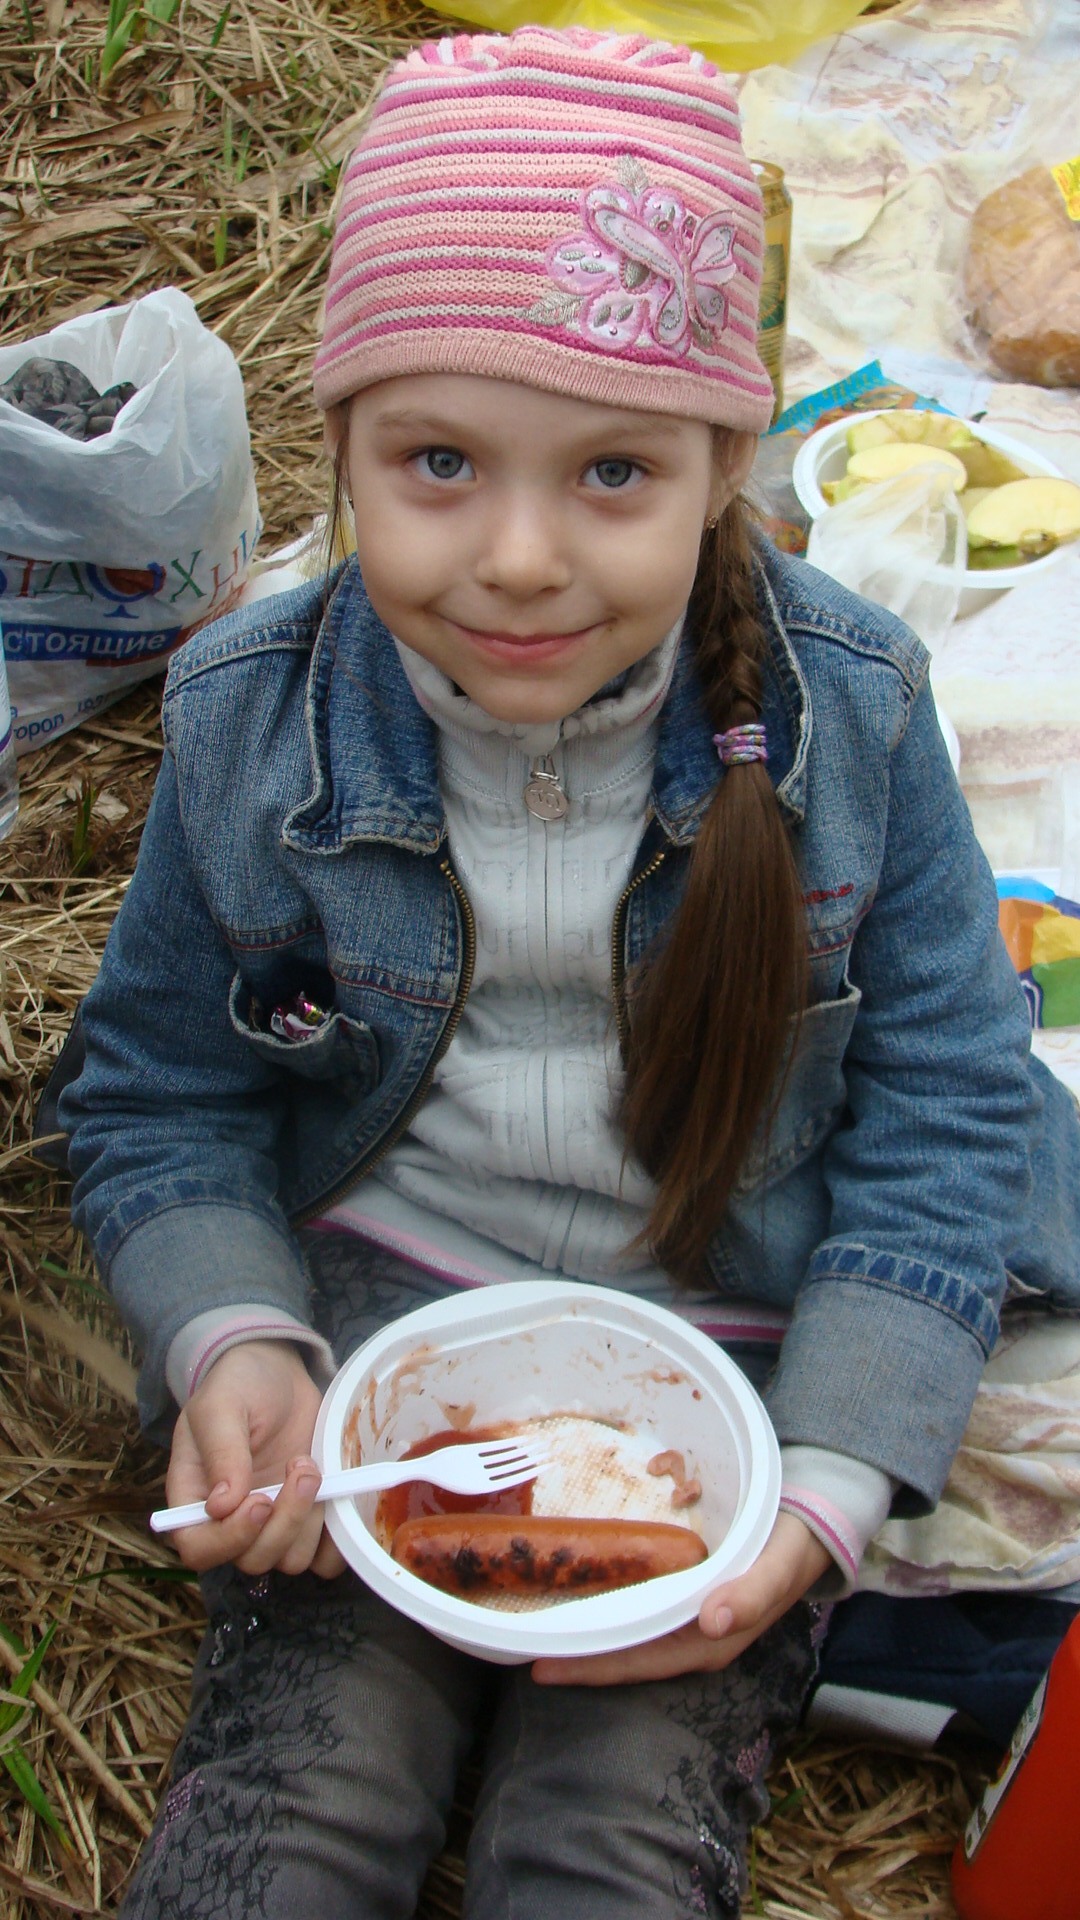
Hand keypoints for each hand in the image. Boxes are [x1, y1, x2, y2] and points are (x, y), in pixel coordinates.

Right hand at [165, 1340, 345, 1579]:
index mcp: (196, 1499)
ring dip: (309, 1521)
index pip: (199, 1549)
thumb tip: (222, 1505)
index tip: (259, 1501)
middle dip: (283, 1522)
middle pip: (252, 1560)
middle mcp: (232, 1522)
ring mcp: (272, 1522)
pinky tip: (335, 1491)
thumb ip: (221, 1451)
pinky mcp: (308, 1519)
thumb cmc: (239, 1385)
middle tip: (300, 1469)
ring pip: (291, 1560)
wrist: (278, 1374)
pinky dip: (336, 1537)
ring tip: (309, 1466)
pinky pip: (324, 1556)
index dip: (229, 1539)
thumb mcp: (221, 1406)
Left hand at [531, 1511, 829, 1686]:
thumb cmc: (792, 1545)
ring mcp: (685, 1616)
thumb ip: (755, 1591)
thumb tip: (713, 1621)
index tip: (543, 1667)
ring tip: (537, 1627)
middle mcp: (691, 1636)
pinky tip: (578, 1592)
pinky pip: (638, 1606)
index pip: (639, 1662)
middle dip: (577, 1657)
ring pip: (627, 1633)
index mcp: (711, 1640)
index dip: (592, 1667)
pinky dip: (606, 1604)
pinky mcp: (682, 1593)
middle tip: (522, 1649)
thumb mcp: (781, 1564)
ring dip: (587, 1633)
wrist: (808, 1522)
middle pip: (624, 1654)